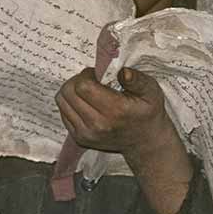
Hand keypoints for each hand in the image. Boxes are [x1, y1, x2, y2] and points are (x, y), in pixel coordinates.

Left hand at [55, 67, 178, 164]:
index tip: (97, 74)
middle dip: (77, 80)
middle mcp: (97, 124)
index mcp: (115, 110)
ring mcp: (86, 134)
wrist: (144, 141)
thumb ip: (137, 80)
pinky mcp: (79, 138)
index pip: (83, 86)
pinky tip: (87, 103)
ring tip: (88, 91)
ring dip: (72, 91)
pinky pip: (63, 113)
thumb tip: (122, 72)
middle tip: (92, 80)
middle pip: (68, 92)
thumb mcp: (151, 91)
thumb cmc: (147, 112)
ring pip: (62, 101)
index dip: (86, 74)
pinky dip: (71, 103)